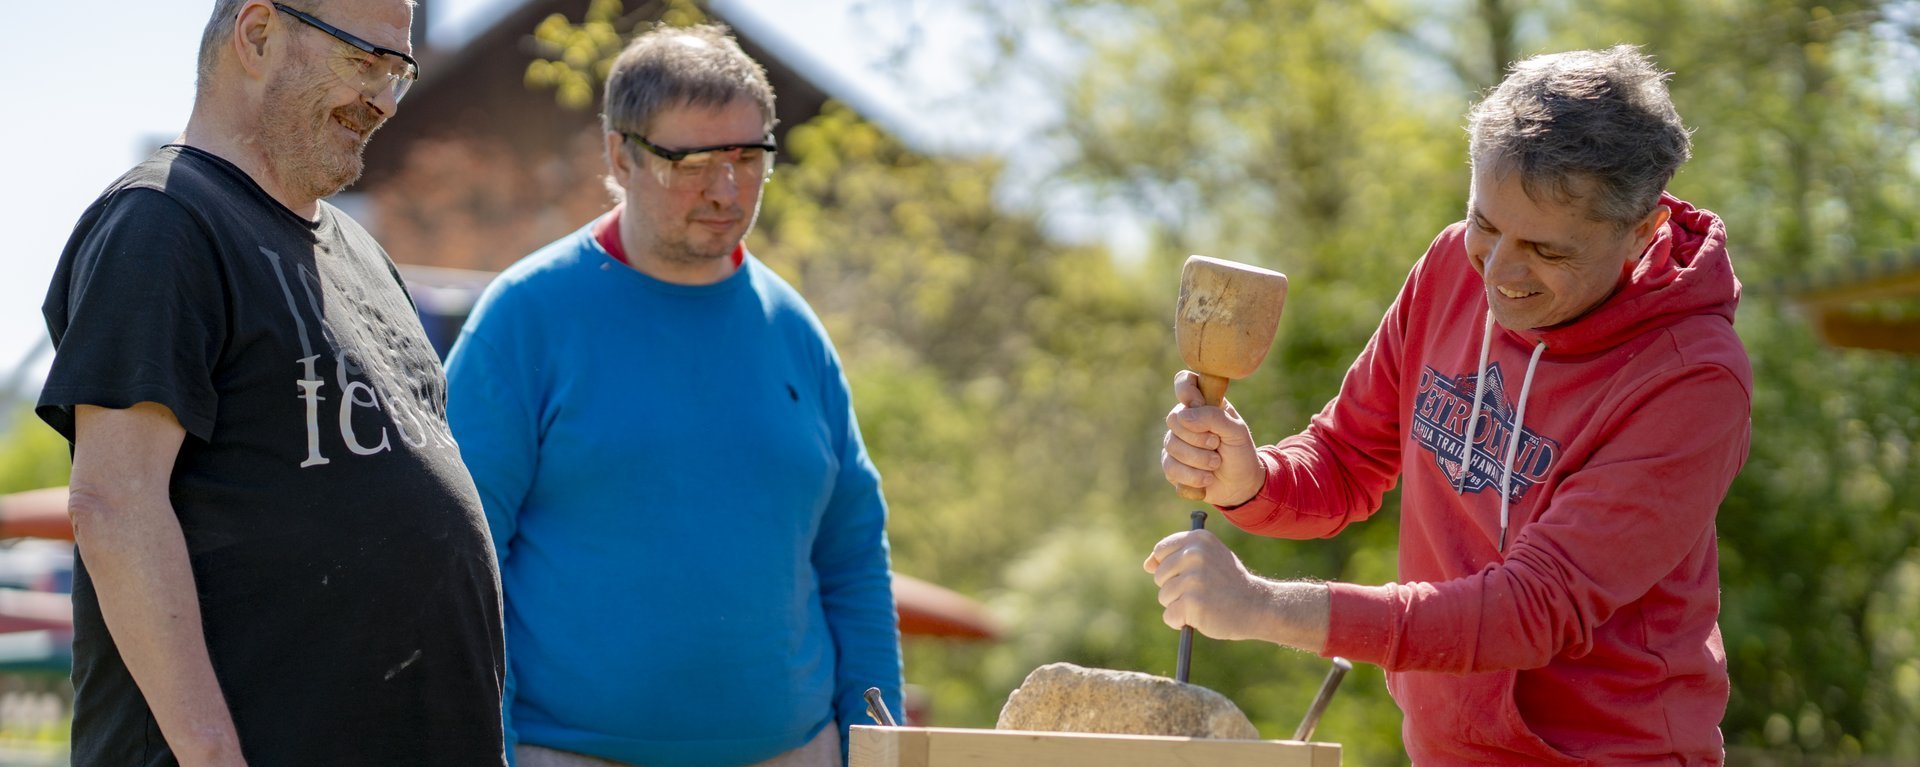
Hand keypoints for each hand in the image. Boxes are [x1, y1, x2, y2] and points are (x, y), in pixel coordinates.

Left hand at [1143, 529, 1273, 640]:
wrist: (1257, 606)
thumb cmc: (1229, 583)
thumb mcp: (1208, 559)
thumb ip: (1178, 556)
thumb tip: (1147, 564)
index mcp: (1198, 539)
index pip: (1160, 551)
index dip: (1169, 567)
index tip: (1187, 575)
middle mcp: (1194, 554)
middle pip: (1159, 575)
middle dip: (1174, 588)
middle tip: (1201, 591)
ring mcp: (1193, 579)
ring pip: (1164, 596)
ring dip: (1179, 605)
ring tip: (1203, 603)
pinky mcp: (1192, 603)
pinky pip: (1170, 616)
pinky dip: (1180, 621)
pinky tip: (1200, 617)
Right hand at [1162, 371, 1262, 506]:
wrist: (1241, 485)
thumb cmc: (1240, 453)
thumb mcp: (1236, 431)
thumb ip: (1213, 417)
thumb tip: (1183, 416)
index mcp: (1202, 404)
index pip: (1184, 382)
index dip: (1186, 391)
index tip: (1199, 404)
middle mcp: (1185, 421)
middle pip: (1174, 419)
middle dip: (1198, 437)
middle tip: (1217, 444)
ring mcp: (1175, 443)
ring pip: (1172, 445)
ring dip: (1199, 459)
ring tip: (1216, 464)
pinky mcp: (1171, 466)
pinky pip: (1171, 467)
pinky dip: (1193, 476)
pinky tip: (1207, 478)